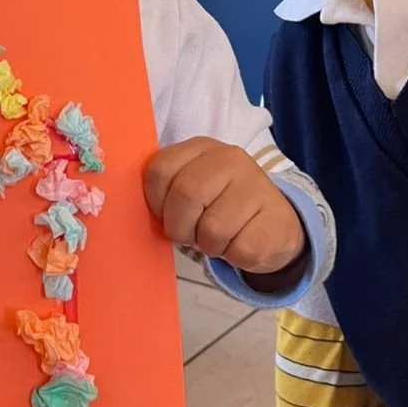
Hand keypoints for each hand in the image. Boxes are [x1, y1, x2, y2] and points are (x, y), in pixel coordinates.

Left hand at [144, 138, 304, 275]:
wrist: (274, 225)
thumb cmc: (219, 208)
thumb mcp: (193, 188)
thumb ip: (167, 188)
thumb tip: (132, 208)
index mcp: (201, 149)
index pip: (160, 169)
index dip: (155, 202)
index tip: (165, 214)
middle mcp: (231, 159)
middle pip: (186, 194)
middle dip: (180, 227)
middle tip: (189, 235)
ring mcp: (257, 186)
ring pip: (213, 228)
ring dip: (209, 245)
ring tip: (219, 238)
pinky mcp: (275, 219)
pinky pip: (239, 250)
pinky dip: (233, 257)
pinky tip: (240, 244)